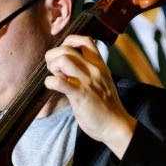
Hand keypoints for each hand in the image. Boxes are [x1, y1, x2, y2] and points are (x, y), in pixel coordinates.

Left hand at [44, 34, 136, 159]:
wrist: (115, 125)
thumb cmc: (105, 105)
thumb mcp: (100, 81)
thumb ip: (88, 71)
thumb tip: (68, 64)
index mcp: (99, 64)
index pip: (84, 40)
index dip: (67, 43)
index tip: (62, 55)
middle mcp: (94, 69)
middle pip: (67, 48)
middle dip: (54, 56)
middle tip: (54, 69)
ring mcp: (87, 81)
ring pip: (63, 60)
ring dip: (52, 67)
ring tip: (55, 77)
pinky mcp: (80, 96)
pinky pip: (59, 82)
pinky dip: (50, 82)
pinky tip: (52, 87)